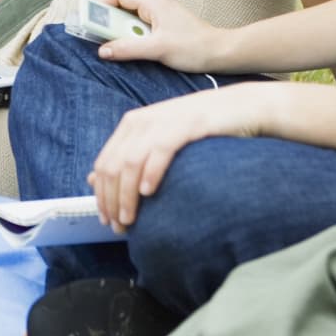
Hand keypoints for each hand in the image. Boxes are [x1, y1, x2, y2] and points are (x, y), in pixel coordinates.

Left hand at [88, 82, 275, 226]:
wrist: (242, 108)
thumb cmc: (202, 132)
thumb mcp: (160, 143)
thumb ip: (130, 159)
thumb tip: (93, 179)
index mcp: (132, 125)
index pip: (103, 163)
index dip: (101, 195)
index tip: (107, 220)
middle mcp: (142, 121)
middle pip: (112, 166)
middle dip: (111, 200)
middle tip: (119, 227)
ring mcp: (163, 121)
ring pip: (130, 161)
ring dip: (126, 195)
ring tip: (130, 219)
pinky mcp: (186, 124)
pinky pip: (160, 149)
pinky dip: (151, 172)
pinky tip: (148, 192)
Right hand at [94, 0, 225, 71]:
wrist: (223, 53)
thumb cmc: (195, 47)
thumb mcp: (157, 49)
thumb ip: (128, 48)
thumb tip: (103, 51)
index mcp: (152, 2)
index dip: (100, 5)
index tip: (90, 22)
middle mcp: (154, 5)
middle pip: (121, 7)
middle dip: (109, 23)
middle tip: (102, 39)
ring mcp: (160, 16)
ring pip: (131, 20)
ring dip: (122, 34)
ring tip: (120, 48)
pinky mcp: (165, 28)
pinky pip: (141, 29)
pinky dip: (133, 39)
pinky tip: (136, 51)